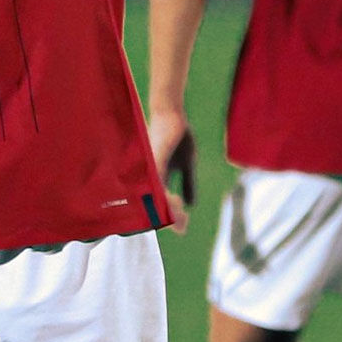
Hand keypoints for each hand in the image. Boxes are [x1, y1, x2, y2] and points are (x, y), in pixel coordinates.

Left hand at [148, 108, 196, 233]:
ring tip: (180, 220)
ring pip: (156, 199)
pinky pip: (159, 184)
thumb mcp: (187, 164)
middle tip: (182, 227)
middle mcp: (151, 177)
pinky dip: (166, 197)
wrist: (172, 113)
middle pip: (155, 206)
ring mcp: (152, 170)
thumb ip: (188, 184)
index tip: (182, 228)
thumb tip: (190, 205)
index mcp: (159, 179)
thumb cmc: (178, 136)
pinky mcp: (156, 161)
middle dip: (169, 220)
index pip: (161, 205)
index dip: (170, 219)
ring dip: (169, 212)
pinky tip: (175, 204)